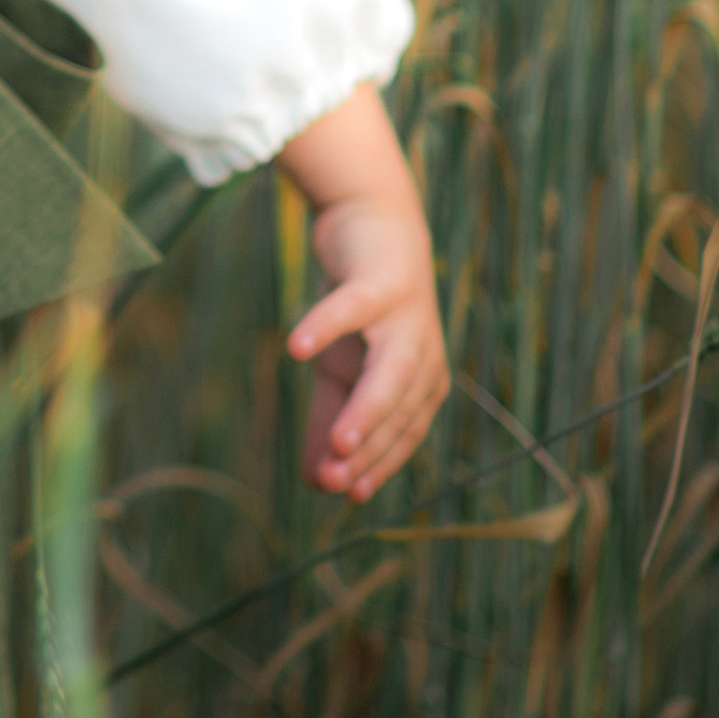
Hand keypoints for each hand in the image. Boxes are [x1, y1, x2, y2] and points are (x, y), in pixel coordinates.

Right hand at [278, 87, 449, 503]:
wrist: (372, 222)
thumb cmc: (363, 308)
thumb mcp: (342, 370)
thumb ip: (331, 422)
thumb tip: (315, 483)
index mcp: (421, 384)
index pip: (403, 435)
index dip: (378, 465)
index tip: (345, 495)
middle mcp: (423, 355)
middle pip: (402, 411)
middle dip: (372, 449)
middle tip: (334, 482)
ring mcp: (407, 317)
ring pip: (390, 372)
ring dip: (365, 409)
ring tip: (337, 443)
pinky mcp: (381, 281)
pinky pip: (353, 308)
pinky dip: (326, 328)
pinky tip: (294, 349)